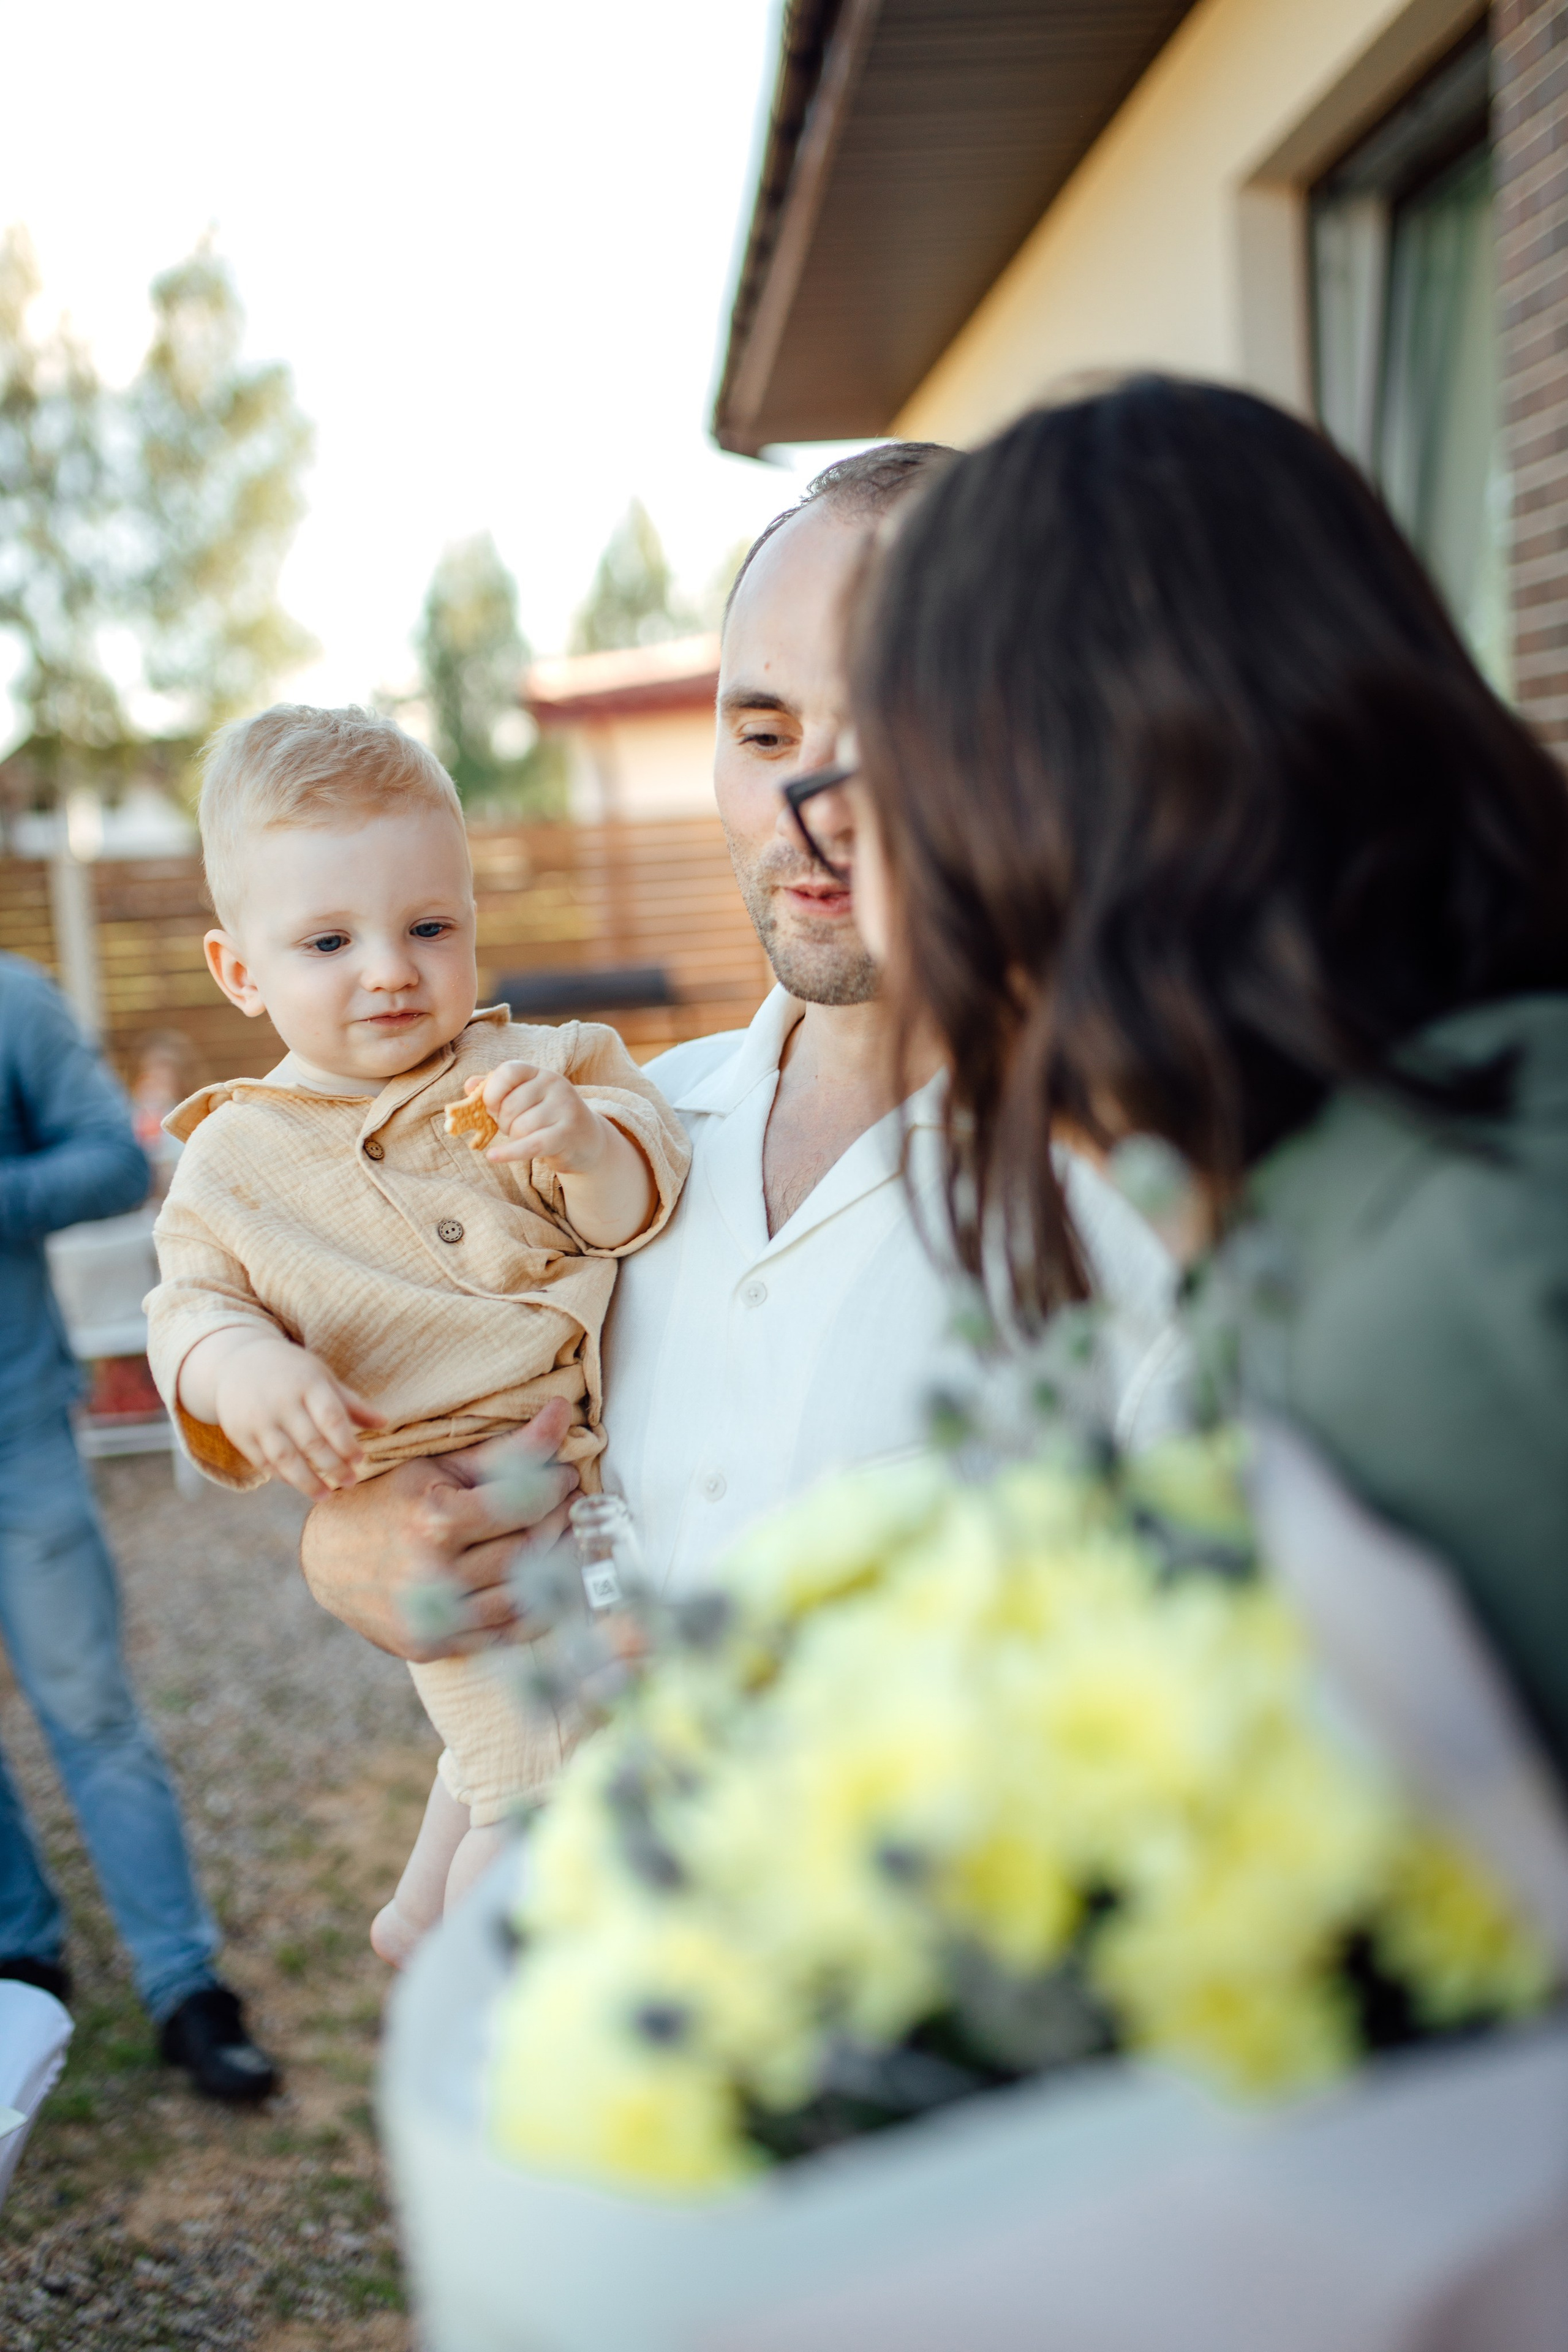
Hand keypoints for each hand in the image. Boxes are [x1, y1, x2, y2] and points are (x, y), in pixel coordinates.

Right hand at [210, 1334, 382, 1500]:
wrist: (237, 1362)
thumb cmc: (291, 1372)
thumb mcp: (321, 1377)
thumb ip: (351, 1403)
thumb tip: (384, 1423)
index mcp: (307, 1384)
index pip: (331, 1419)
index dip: (347, 1443)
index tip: (360, 1460)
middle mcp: (281, 1402)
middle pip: (311, 1443)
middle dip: (333, 1467)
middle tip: (350, 1482)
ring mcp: (258, 1419)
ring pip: (285, 1458)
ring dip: (307, 1482)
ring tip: (326, 1496)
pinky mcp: (240, 1434)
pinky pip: (264, 1462)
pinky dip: (283, 1477)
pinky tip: (299, 1485)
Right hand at [298, 1396, 580, 1661]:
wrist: (327, 1558)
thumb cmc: (388, 1500)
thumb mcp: (438, 1467)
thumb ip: (505, 1448)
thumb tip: (562, 1412)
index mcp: (435, 1521)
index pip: (525, 1504)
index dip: (555, 1487)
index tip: (566, 1476)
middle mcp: (435, 1574)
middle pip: (527, 1550)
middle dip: (560, 1522)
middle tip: (572, 1504)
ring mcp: (433, 1618)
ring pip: (523, 1596)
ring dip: (555, 1566)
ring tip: (564, 1539)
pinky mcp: (432, 1645)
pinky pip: (503, 1634)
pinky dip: (534, 1610)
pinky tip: (544, 1584)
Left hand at [474, 1063, 615, 1174]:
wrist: (587, 1141)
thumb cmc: (548, 1118)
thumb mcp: (525, 1099)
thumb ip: (497, 1090)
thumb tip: (469, 1085)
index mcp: (540, 1073)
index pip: (509, 1071)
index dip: (492, 1090)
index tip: (490, 1106)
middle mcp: (555, 1085)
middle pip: (510, 1105)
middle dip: (503, 1122)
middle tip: (513, 1127)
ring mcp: (564, 1108)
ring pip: (520, 1127)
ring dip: (515, 1138)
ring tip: (526, 1137)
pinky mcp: (566, 1133)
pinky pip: (530, 1144)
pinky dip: (509, 1153)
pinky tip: (493, 1157)